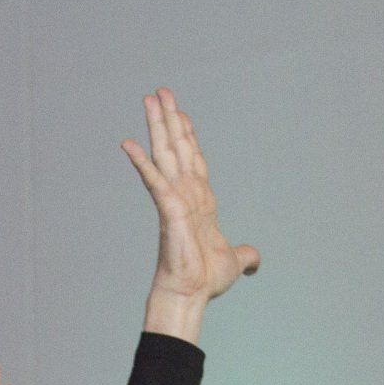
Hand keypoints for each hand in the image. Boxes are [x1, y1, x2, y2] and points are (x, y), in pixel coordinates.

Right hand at [122, 88, 259, 343]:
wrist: (192, 294)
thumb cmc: (205, 279)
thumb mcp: (235, 261)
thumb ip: (246, 256)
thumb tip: (256, 262)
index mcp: (199, 199)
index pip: (193, 158)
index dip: (188, 134)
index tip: (181, 112)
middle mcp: (185, 193)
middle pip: (176, 146)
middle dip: (170, 117)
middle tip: (161, 91)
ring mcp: (174, 198)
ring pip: (164, 153)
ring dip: (157, 124)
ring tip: (150, 98)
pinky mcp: (167, 208)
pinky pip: (153, 179)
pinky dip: (140, 161)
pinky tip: (128, 142)